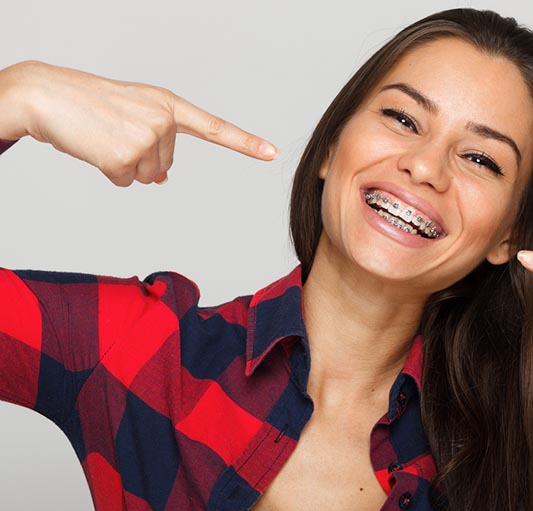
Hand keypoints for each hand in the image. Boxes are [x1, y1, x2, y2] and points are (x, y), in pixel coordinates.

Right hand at [0, 60, 277, 185]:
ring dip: (124, 165)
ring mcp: (146, 137)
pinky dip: (108, 172)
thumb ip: (157, 140)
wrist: (47, 94)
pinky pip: (126, 181)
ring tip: (103, 138)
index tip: (272, 153)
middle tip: (113, 132)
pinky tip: (95, 148)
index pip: (214, 128)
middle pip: (165, 165)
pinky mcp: (126, 156)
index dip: (245, 143)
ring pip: (148, 176)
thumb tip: (162, 179)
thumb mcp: (133, 113)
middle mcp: (164, 120)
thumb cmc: (90, 104)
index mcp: (169, 105)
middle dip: (139, 157)